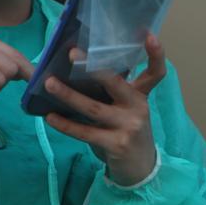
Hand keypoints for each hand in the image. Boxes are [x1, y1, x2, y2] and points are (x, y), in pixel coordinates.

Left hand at [43, 35, 167, 185]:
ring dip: (68, 95)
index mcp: (140, 95)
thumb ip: (111, 94)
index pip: (156, 72)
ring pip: (94, 108)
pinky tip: (51, 117)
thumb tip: (75, 74)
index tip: (148, 34)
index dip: (156, 53)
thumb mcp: (126, 110)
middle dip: (93, 67)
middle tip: (72, 53)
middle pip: (116, 83)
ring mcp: (128, 126)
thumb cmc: (126, 132)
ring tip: (49, 84)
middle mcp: (138, 107)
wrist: (139, 170)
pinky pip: (86, 132)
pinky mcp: (116, 145)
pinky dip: (66, 124)